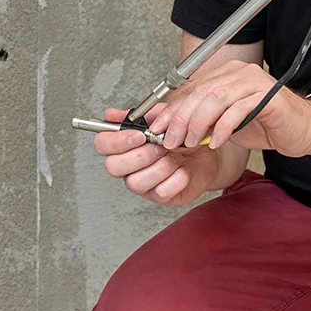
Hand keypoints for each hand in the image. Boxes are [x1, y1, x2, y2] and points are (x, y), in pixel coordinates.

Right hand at [91, 107, 221, 205]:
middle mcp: (128, 166)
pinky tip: (183, 171)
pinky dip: (176, 179)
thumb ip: (140, 114)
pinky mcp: (160, 196)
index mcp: (124, 145)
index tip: (139, 136)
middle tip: (161, 147)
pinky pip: (161, 192)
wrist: (208, 151)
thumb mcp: (163, 116)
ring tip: (175, 157)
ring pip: (136, 183)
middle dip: (141, 155)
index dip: (116, 141)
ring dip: (159, 168)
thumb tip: (111, 114)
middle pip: (114, 167)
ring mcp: (143, 184)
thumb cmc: (182, 134)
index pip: (102, 144)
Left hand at [150, 58, 310, 156]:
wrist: (301, 131)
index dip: (172, 108)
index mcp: (228, 74)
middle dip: (181, 117)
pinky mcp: (268, 97)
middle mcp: (240, 73)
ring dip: (199, 123)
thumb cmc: (265, 125)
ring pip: (216, 98)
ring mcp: (255, 82)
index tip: (157, 127)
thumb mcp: (223, 124)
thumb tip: (167, 124)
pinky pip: (238, 110)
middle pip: (200, 91)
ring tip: (191, 142)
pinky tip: (217, 143)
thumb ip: (200, 120)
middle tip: (171, 139)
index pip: (191, 87)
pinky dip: (223, 129)